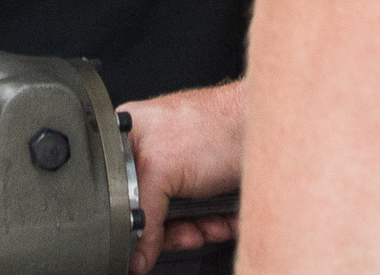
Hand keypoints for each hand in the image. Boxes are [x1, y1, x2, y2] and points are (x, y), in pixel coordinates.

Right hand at [123, 81, 245, 273]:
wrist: (265, 129)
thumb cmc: (214, 125)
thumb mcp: (160, 170)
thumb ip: (143, 216)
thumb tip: (136, 254)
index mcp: (127, 139)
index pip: (115, 190)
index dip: (131, 216)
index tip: (146, 235)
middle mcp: (152, 153)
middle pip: (147, 210)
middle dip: (171, 228)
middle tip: (185, 231)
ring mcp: (180, 169)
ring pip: (177, 219)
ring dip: (196, 229)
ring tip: (207, 224)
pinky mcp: (207, 184)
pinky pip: (201, 218)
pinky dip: (213, 224)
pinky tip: (222, 219)